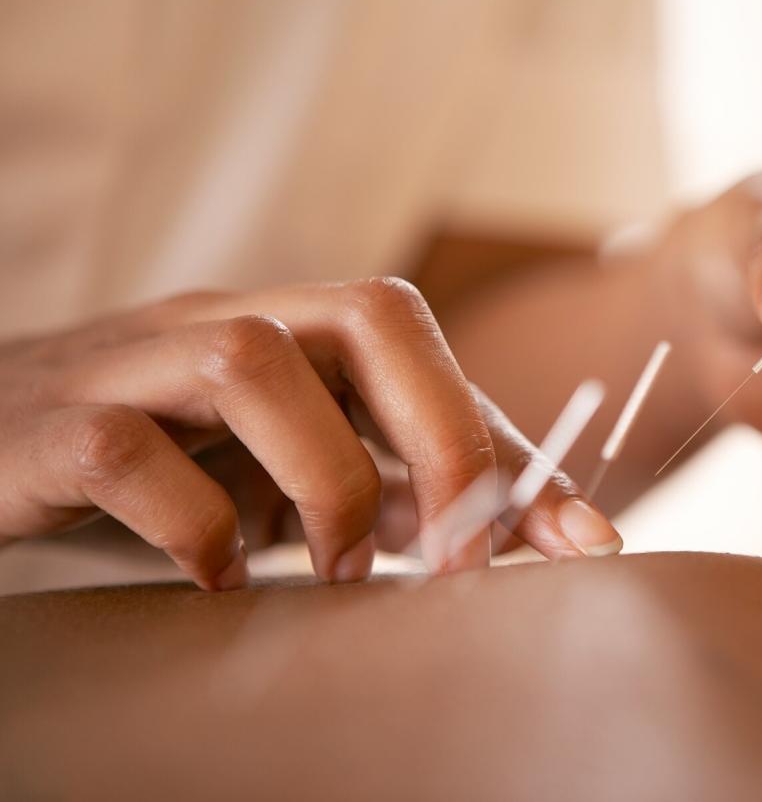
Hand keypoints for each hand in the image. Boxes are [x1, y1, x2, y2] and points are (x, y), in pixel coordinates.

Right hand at [0, 278, 620, 588]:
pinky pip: (127, 450)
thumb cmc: (166, 465)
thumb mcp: (293, 473)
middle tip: (459, 554)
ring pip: (252, 362)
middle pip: (368, 314)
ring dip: (324, 481)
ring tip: (336, 574)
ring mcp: (134, 365)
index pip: (427, 347)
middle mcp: (224, 324)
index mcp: (294, 329)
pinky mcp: (51, 428)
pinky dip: (193, 526)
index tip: (575, 538)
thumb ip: (397, 492)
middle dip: (441, 436)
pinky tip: (218, 579)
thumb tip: (524, 534)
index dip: (507, 440)